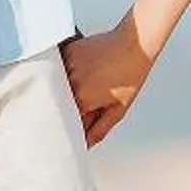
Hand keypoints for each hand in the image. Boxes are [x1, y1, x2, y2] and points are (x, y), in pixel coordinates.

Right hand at [62, 17, 154, 146]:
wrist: (134, 44)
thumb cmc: (130, 77)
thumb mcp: (118, 109)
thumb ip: (98, 130)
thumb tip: (84, 145)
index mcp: (83, 99)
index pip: (66, 121)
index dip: (67, 127)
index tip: (68, 132)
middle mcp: (70, 82)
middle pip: (58, 104)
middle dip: (62, 111)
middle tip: (72, 111)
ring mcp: (66, 65)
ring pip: (56, 86)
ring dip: (62, 92)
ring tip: (80, 88)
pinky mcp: (66, 52)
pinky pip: (58, 69)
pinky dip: (63, 75)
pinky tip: (78, 73)